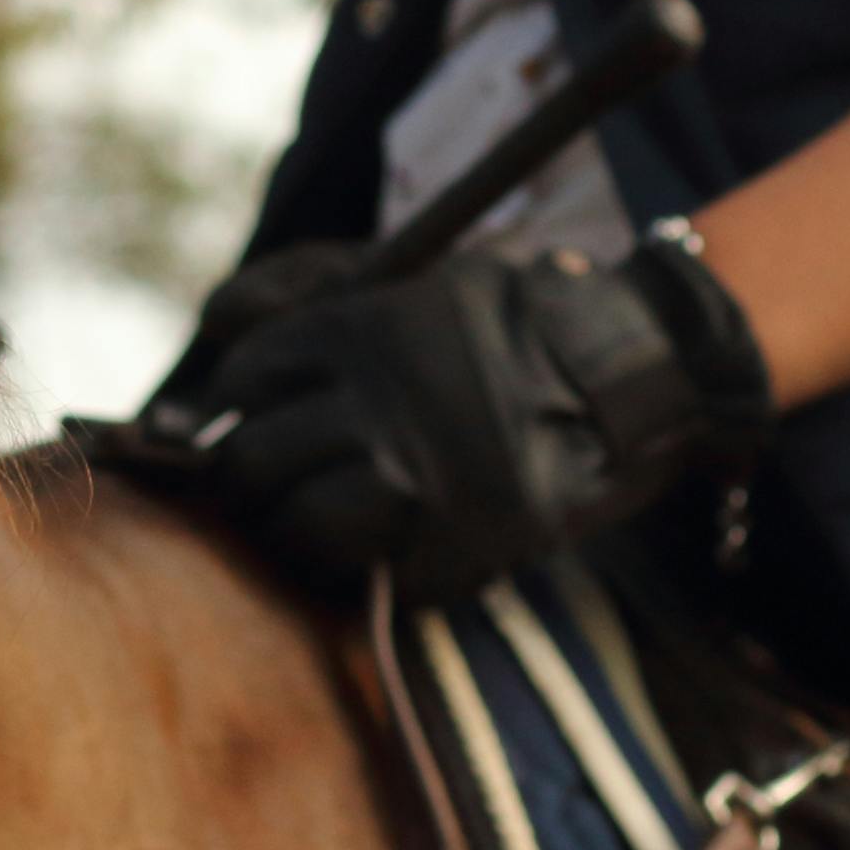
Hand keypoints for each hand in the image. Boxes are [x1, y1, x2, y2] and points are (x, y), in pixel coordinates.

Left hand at [152, 232, 773, 600]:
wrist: (634, 378)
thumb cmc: (508, 326)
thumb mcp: (410, 278)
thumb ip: (303, 288)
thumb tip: (215, 322)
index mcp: (363, 330)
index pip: (246, 382)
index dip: (244, 405)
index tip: (268, 418)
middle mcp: (379, 404)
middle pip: (252, 462)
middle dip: (254, 476)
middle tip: (280, 481)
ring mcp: (415, 481)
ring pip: (294, 526)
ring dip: (299, 525)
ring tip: (332, 512)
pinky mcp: (450, 548)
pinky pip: (363, 572)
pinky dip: (365, 563)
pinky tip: (390, 537)